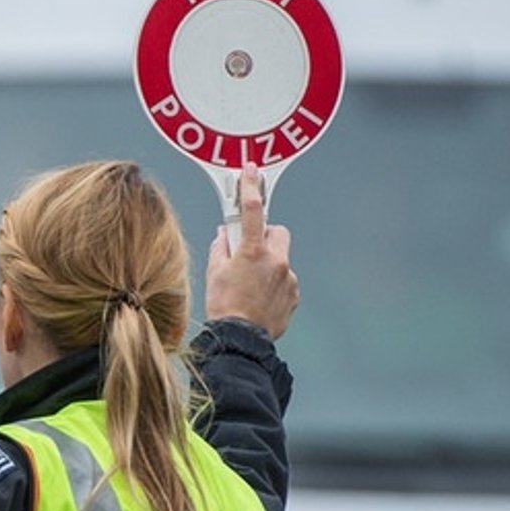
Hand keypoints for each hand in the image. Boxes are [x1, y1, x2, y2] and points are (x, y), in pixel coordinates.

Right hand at [205, 164, 298, 340]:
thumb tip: (225, 235)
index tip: (251, 170)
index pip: (251, 209)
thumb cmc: (224, 307)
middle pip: (276, 231)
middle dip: (264, 235)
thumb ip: (221, 247)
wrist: (241, 339)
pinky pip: (285, 278)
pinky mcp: (293, 293)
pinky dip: (274, 282)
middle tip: (248, 248)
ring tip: (251, 283)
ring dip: (269, 262)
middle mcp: (276, 260)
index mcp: (253, 251)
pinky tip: (260, 297)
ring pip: (281, 257)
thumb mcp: (215, 273)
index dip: (250, 186)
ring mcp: (288, 277)